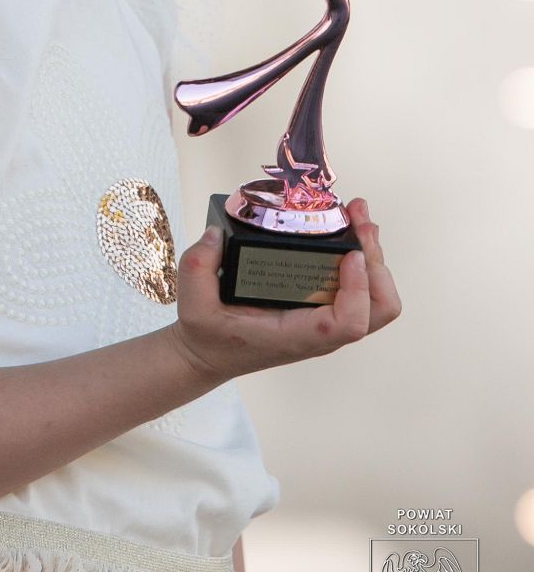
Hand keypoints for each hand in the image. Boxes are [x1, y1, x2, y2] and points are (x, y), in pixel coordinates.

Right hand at [168, 197, 402, 387]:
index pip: (349, 323)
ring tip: (359, 218)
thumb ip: (198, 266)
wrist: (209, 354)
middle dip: (378, 263)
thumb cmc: (207, 334)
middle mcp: (320, 332)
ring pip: (376, 300)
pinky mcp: (322, 308)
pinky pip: (360, 290)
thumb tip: (217, 233)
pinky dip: (363, 260)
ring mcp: (326, 322)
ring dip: (375, 257)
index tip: (350, 253)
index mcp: (296, 335)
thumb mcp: (192, 304)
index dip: (359, 289)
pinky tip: (347, 231)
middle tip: (361, 221)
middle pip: (379, 309)